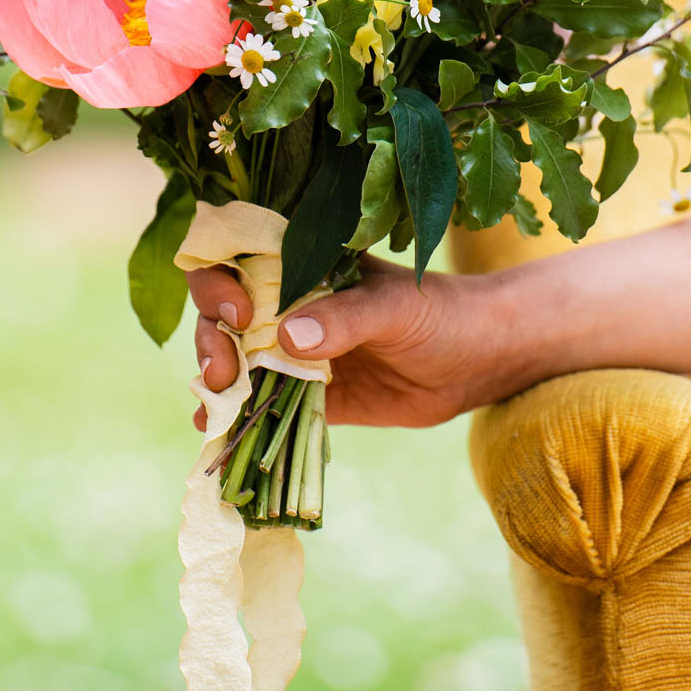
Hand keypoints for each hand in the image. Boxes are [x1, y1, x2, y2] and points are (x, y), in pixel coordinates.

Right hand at [187, 257, 523, 427]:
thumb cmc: (440, 313)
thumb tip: (287, 337)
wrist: (478, 363)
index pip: (236, 258)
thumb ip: (345, 319)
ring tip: (215, 404)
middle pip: (222, 315)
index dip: (219, 281)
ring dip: (216, 381)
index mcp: (303, 263)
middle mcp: (288, 304)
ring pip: (236, 361)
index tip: (239, 311)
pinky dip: (236, 419)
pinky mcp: (309, 396)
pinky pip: (263, 406)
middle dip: (212, 341)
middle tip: (222, 372)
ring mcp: (294, 352)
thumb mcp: (394, 308)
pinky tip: (216, 432)